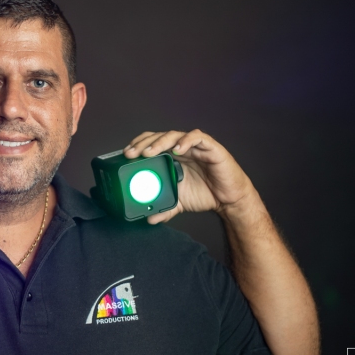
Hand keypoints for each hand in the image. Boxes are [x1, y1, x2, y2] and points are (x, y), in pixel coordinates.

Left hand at [123, 129, 256, 223]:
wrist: (229, 200)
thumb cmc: (206, 193)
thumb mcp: (180, 202)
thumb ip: (165, 208)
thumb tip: (150, 219)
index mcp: (172, 157)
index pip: (151, 144)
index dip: (138, 145)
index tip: (125, 155)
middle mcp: (182, 148)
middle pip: (159, 137)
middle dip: (143, 143)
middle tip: (131, 153)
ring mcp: (196, 147)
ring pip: (175, 135)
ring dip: (160, 141)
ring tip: (149, 152)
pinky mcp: (211, 148)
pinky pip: (198, 138)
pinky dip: (186, 141)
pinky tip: (177, 149)